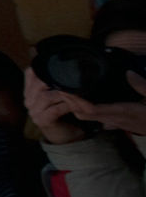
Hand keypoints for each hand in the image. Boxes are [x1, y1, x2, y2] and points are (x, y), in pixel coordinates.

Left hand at [25, 69, 145, 142]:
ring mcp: (115, 123)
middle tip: (59, 85)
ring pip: (87, 117)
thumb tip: (128, 73)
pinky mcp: (118, 123)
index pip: (91, 109)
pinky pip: (95, 117)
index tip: (65, 88)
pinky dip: (85, 108)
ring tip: (66, 89)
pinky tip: (83, 98)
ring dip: (75, 105)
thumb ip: (142, 85)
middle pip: (83, 114)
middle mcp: (115, 119)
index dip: (75, 100)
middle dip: (69, 102)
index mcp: (122, 112)